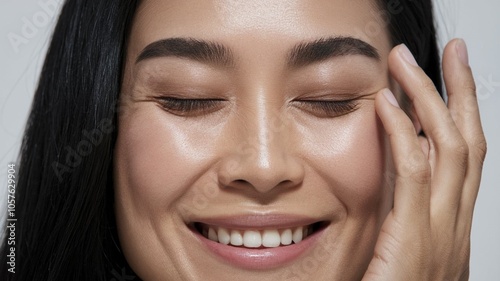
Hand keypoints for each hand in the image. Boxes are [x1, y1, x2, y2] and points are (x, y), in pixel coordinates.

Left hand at [362, 39, 486, 279]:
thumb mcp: (400, 253)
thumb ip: (402, 217)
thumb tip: (392, 179)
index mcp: (450, 227)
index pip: (465, 157)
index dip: (463, 112)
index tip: (451, 76)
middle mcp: (454, 226)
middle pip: (469, 143)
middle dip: (461, 91)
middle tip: (451, 50)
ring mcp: (441, 235)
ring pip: (449, 150)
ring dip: (431, 98)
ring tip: (408, 61)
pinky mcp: (413, 244)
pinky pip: (412, 175)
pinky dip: (402, 133)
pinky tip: (386, 102)